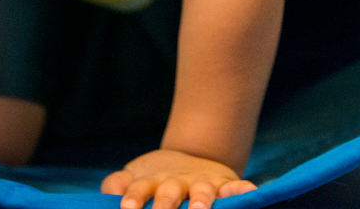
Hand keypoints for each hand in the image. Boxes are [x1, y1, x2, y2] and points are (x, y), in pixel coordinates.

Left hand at [101, 148, 255, 208]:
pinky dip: (241, 190)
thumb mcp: (134, 177)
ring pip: (201, 191)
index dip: (134, 198)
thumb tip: (110, 192)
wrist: (191, 157)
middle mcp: (177, 182)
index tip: (127, 208)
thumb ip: (117, 184)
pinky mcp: (223, 184)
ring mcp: (200, 183)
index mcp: (152, 182)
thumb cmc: (155, 179)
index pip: (139, 189)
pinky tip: (249, 192)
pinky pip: (234, 186)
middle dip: (166, 204)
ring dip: (201, 200)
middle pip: (169, 192)